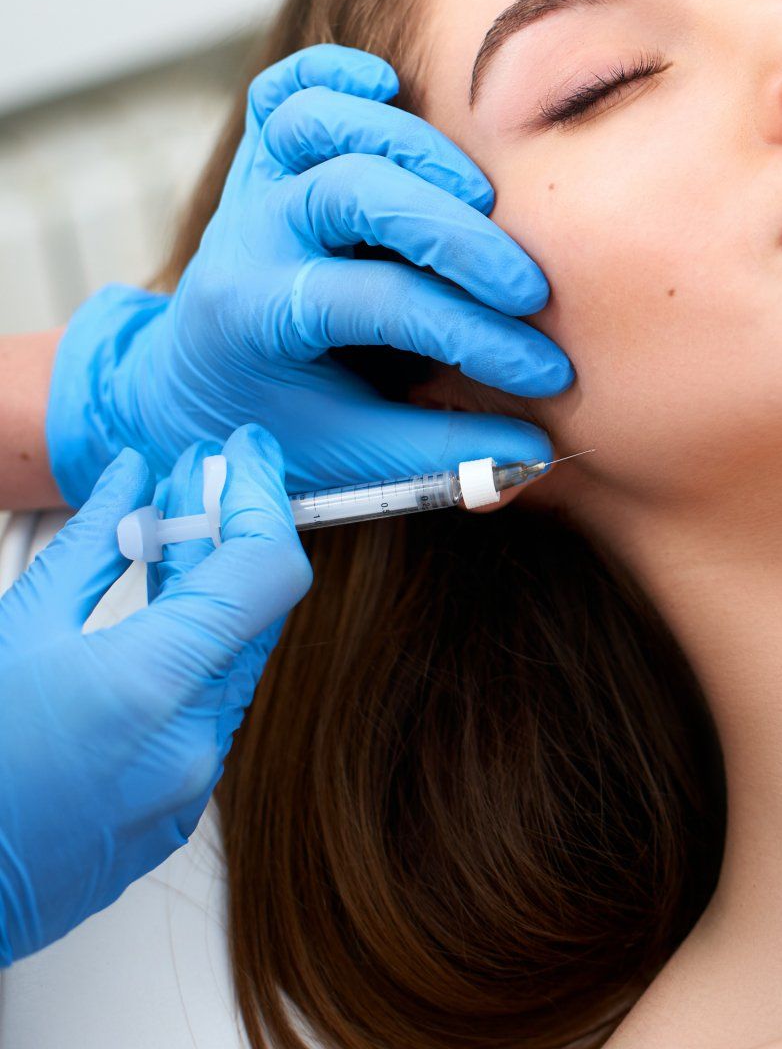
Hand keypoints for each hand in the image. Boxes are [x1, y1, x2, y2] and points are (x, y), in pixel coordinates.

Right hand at [0, 425, 310, 963]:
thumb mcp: (12, 629)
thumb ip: (89, 546)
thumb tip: (133, 478)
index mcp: (153, 687)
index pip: (266, 570)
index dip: (263, 499)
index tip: (247, 454)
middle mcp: (191, 743)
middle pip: (255, 612)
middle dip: (232, 536)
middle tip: (199, 479)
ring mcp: (188, 789)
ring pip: (232, 663)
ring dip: (210, 597)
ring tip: (167, 538)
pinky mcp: (173, 818)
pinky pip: (206, 717)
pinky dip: (189, 661)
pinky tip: (152, 624)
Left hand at [43, 43, 572, 505]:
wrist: (191, 387)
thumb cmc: (283, 424)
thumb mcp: (351, 461)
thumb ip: (440, 456)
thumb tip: (537, 454)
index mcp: (258, 316)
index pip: (381, 303)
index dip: (475, 335)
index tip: (546, 371)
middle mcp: (250, 237)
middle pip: (352, 192)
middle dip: (456, 236)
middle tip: (530, 286)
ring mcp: (255, 187)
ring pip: (317, 120)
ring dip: (410, 145)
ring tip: (482, 195)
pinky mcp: (266, 157)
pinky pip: (285, 87)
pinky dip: (336, 75)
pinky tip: (392, 90)